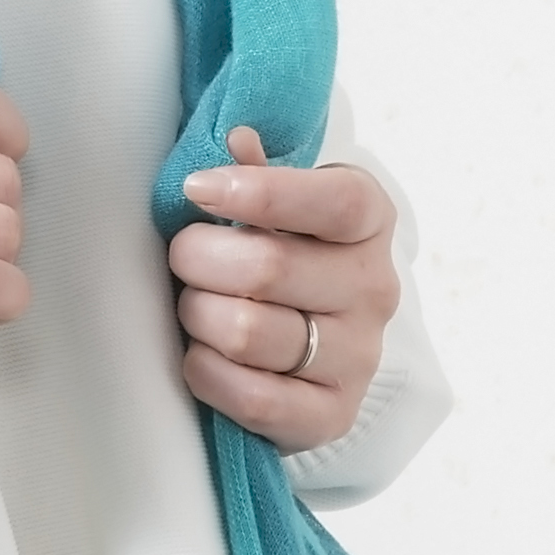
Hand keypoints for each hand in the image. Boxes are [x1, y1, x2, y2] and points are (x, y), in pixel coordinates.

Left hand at [166, 124, 395, 450]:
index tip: (197, 188)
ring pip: (248, 332)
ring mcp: (358, 356)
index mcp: (369, 222)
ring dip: (197, 316)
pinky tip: (200, 355)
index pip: (334, 202)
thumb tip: (235, 139)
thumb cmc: (285, 257)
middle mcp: (373, 289)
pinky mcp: (331, 415)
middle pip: (268, 267)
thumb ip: (256, 173)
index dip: (259, 193)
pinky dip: (206, 372)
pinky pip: (252, 397)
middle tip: (181, 257)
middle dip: (199, 258)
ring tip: (193, 307)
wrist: (314, 348)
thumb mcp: (279, 208)